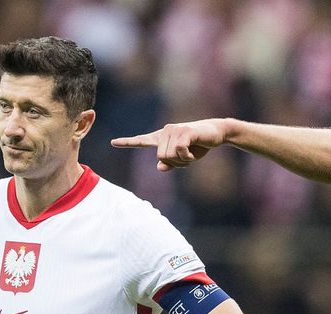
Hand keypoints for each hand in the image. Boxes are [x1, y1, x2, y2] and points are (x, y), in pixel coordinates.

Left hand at [111, 119, 226, 171]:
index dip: (127, 142)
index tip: (113, 143)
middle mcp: (165, 131)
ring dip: (182, 160)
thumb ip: (170, 163)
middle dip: (175, 163)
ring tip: (191, 152)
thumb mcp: (183, 158)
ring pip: (169, 156)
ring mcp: (173, 130)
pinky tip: (193, 151)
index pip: (141, 140)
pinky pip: (179, 151)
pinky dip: (187, 157)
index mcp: (162, 137)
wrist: (216, 133)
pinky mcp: (184, 132)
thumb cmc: (199, 145)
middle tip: (187, 156)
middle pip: (161, 157)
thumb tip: (159, 167)